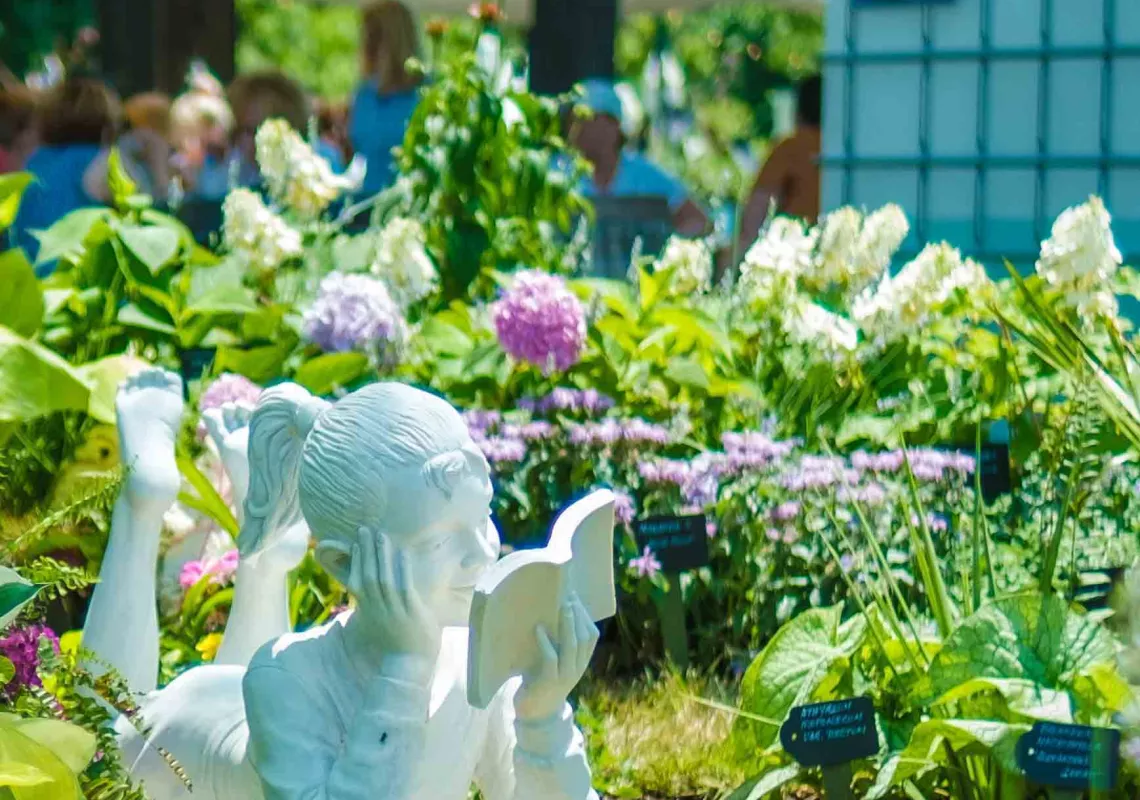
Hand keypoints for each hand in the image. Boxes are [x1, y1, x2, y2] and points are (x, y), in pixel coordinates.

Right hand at [348, 527, 440, 667]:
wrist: (409, 665)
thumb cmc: (396, 643)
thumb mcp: (379, 622)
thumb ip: (375, 606)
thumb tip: (371, 590)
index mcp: (370, 610)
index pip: (357, 583)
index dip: (355, 563)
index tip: (354, 544)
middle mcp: (378, 608)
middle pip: (368, 575)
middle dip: (366, 552)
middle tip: (364, 529)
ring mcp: (394, 609)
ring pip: (384, 578)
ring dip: (382, 555)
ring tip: (381, 535)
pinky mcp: (411, 611)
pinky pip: (405, 587)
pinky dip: (403, 569)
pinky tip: (403, 553)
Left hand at [513, 593, 598, 721]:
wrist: (535, 714)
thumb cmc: (542, 681)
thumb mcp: (556, 662)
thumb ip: (559, 644)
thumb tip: (551, 613)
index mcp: (581, 662)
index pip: (592, 636)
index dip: (585, 616)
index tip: (575, 597)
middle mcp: (577, 668)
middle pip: (584, 637)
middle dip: (578, 615)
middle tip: (568, 597)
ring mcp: (565, 676)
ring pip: (572, 646)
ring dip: (568, 624)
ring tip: (562, 607)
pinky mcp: (549, 682)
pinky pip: (551, 659)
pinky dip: (546, 642)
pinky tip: (539, 629)